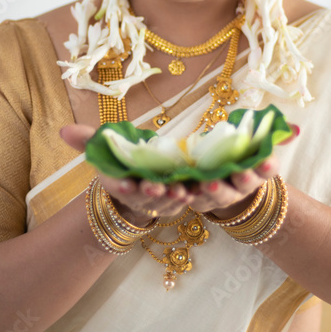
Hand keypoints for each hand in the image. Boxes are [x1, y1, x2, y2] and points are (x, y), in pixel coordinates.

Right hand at [59, 123, 297, 222]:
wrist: (166, 193)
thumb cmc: (137, 173)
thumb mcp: (112, 158)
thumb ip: (90, 144)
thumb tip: (61, 131)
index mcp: (147, 190)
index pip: (144, 194)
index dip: (150, 192)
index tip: (156, 187)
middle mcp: (174, 197)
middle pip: (176, 200)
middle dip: (179, 196)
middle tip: (184, 190)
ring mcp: (201, 194)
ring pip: (211, 197)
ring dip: (219, 191)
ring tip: (225, 182)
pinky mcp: (226, 186)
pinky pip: (243, 184)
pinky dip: (256, 173)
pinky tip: (269, 163)